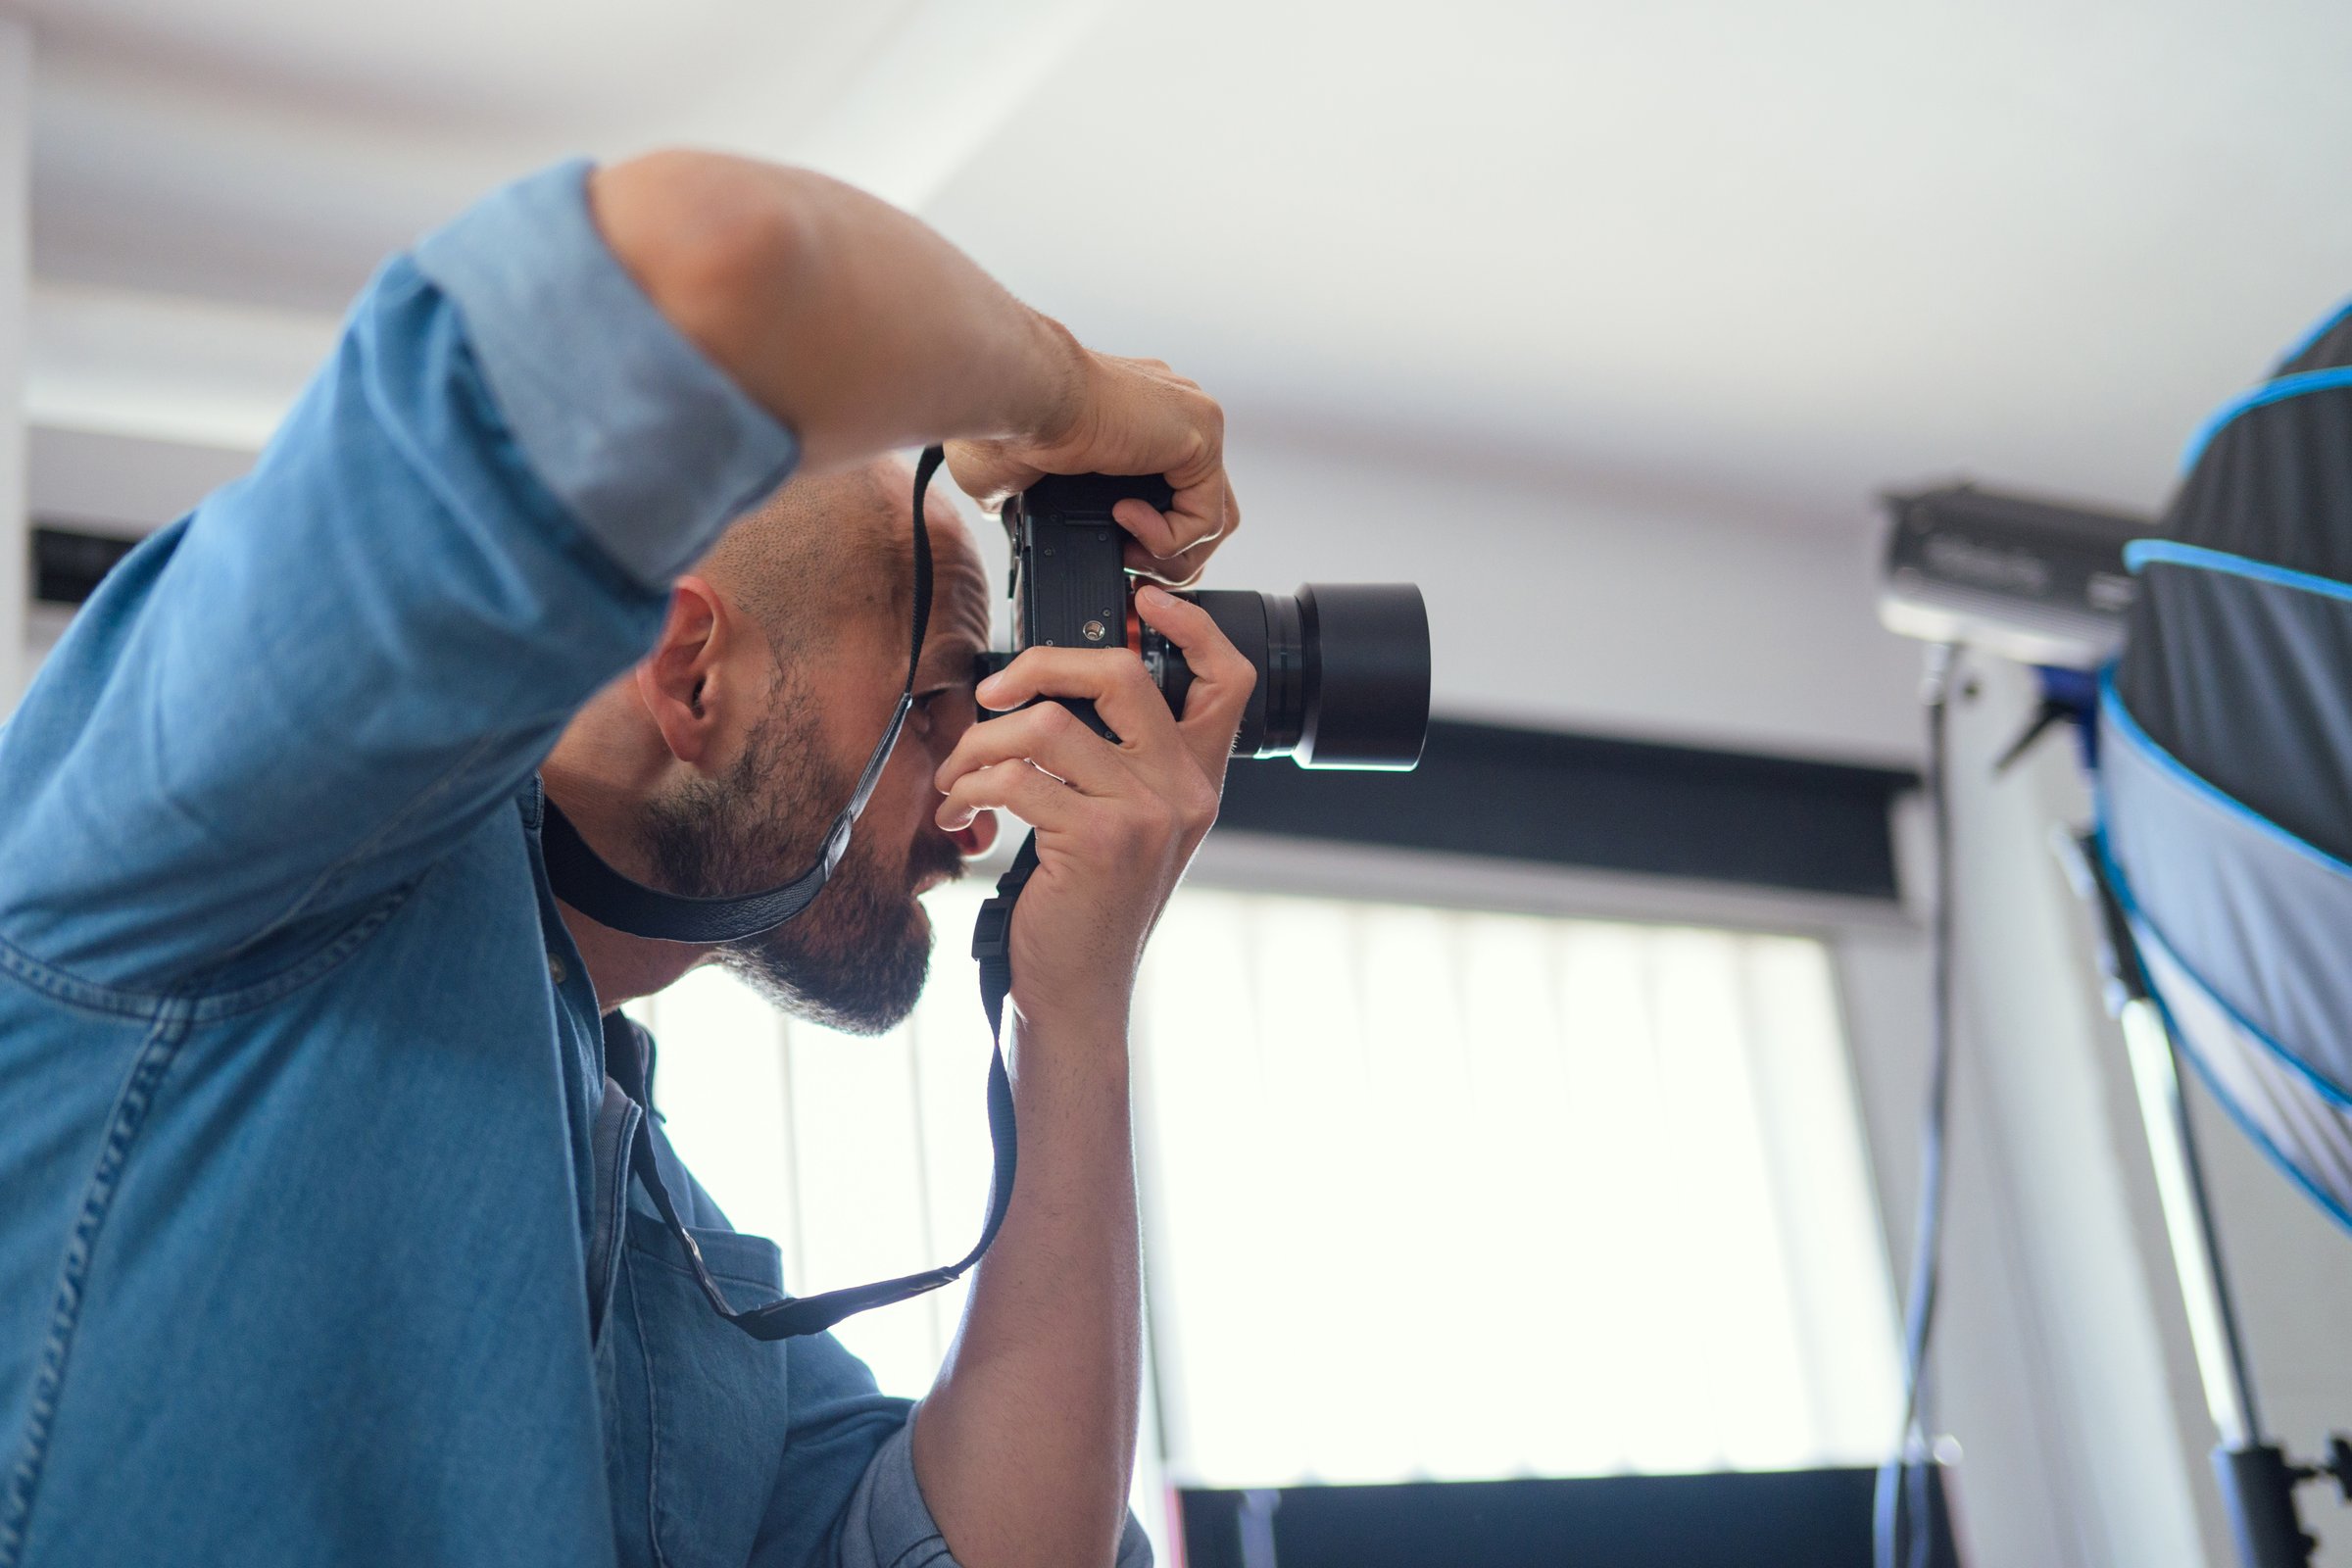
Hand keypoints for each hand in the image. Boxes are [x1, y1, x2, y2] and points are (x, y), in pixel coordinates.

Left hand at [932, 587, 1256, 1029]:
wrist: (1078, 995)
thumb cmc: (1089, 912)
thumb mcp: (1128, 831)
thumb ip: (1115, 765)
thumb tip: (1044, 695)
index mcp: (1197, 780)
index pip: (1229, 681)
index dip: (1192, 625)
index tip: (1144, 600)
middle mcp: (1185, 790)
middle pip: (1120, 674)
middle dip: (1038, 664)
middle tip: (992, 692)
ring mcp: (1148, 813)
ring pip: (1047, 725)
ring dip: (981, 744)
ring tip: (961, 777)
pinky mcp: (1100, 839)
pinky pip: (1018, 778)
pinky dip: (971, 788)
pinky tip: (962, 813)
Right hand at [945, 345, 1240, 585]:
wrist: (1020, 394)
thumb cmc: (1006, 422)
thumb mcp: (1016, 469)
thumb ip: (1025, 489)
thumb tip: (1001, 507)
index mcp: (1135, 417)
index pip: (1172, 488)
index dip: (1149, 538)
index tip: (1113, 555)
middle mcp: (1172, 412)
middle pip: (1201, 508)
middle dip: (1166, 557)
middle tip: (1125, 568)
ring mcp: (1193, 421)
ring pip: (1211, 519)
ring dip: (1167, 554)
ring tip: (1124, 551)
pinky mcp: (1202, 437)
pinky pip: (1206, 516)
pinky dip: (1166, 538)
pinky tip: (1124, 517)